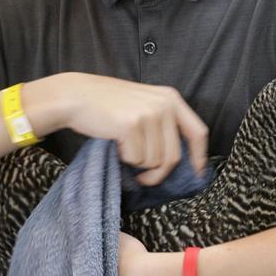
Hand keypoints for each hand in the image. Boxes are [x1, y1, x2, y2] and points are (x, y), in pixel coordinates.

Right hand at [60, 73, 207, 185]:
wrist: (76, 96)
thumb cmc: (108, 106)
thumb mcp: (144, 104)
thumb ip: (163, 124)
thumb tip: (178, 160)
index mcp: (171, 98)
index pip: (197, 132)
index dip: (199, 156)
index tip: (197, 174)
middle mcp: (165, 105)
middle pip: (173, 156)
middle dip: (159, 174)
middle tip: (144, 178)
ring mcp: (149, 114)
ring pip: (154, 161)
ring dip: (138, 164)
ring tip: (125, 147)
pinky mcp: (132, 125)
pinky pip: (136, 159)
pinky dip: (125, 159)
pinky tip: (116, 143)